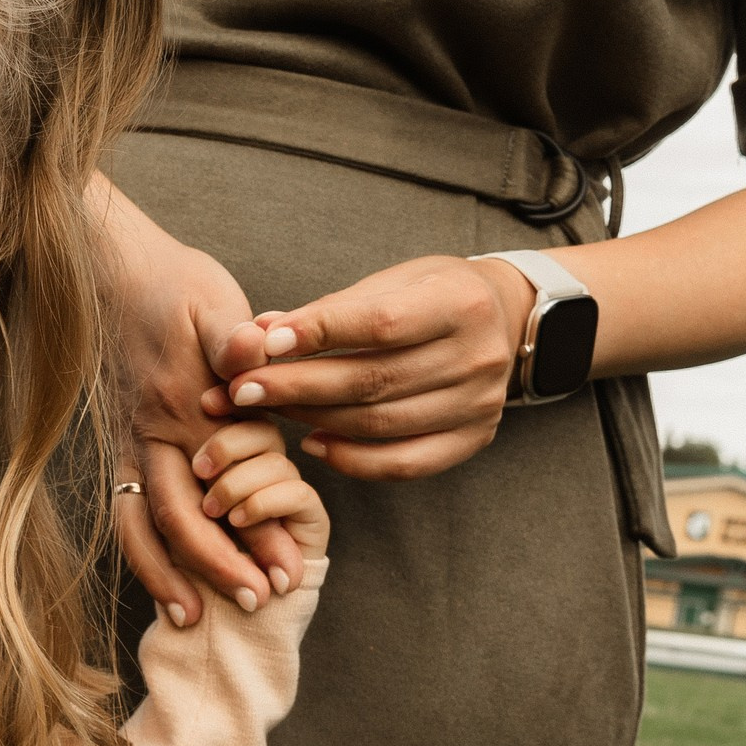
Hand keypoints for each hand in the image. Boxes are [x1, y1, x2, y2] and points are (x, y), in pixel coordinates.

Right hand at [91, 179, 307, 622]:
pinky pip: (126, 513)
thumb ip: (236, 337)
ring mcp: (130, 444)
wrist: (112, 271)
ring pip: (140, 525)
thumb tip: (256, 350)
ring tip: (195, 618)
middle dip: (218, 565)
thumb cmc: (174, 284)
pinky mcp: (122, 448)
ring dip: (168, 575)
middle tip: (261, 600)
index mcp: (182, 402)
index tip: (291, 563)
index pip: (223, 478)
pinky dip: (144, 556)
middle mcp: (150, 433)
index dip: (254, 526)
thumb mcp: (215, 300)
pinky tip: (168, 586)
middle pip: (177, 515)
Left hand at [203, 255, 533, 479]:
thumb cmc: (430, 294)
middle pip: (374, 380)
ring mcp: (481, 403)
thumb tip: (260, 332)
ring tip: (268, 410)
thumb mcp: (391, 282)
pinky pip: (405, 463)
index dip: (319, 334)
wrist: (502, 317)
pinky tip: (313, 443)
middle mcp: (479, 356)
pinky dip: (354, 460)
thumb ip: (331, 309)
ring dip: (314, 419)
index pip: (380, 324)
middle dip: (299, 386)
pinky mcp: (475, 438)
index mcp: (461, 302)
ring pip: (381, 423)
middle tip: (243, 388)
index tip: (265, 343)